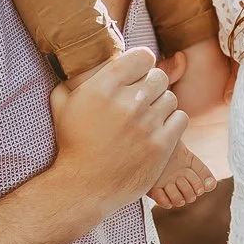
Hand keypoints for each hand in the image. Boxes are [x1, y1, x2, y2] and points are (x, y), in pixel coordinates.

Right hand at [50, 47, 187, 218]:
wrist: (84, 187)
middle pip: (159, 77)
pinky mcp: (161, 145)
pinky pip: (181, 119)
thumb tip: (78, 63)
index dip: (142, 63)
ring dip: (162, 105)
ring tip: (148, 118)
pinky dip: (172, 123)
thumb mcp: (62, 105)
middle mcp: (128, 102)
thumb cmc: (73, 144)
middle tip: (142, 99)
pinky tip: (158, 130)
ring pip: (171, 98)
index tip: (138, 73)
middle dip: (151, 85)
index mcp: (104, 87)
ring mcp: (147, 124)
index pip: (142, 56)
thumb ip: (71, 79)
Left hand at [148, 138, 216, 210]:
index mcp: (189, 179)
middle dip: (187, 187)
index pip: (199, 190)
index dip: (197, 185)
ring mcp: (167, 189)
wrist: (154, 143)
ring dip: (176, 193)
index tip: (190, 172)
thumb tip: (212, 186)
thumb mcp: (190, 159)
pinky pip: (163, 203)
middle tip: (179, 176)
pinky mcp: (154, 192)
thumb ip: (203, 171)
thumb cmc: (172, 151)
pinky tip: (161, 188)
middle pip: (190, 198)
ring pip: (178, 202)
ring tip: (170, 183)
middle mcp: (179, 186)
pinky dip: (163, 197)